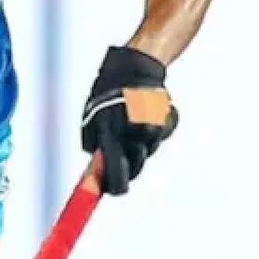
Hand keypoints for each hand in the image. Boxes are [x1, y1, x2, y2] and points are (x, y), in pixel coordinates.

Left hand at [80, 46, 178, 194]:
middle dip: (130, 163)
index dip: (113, 184)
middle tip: (126, 147)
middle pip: (136, 166)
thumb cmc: (108, 92)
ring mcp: (151, 127)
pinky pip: (161, 135)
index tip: (115, 191)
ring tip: (134, 118)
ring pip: (149, 150)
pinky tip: (148, 111)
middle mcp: (131, 133)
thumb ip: (94, 141)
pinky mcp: (166, 121)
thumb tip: (95, 167)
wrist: (135, 68)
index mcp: (109, 132)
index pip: (112, 170)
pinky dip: (156, 127)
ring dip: (142, 142)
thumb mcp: (92, 117)